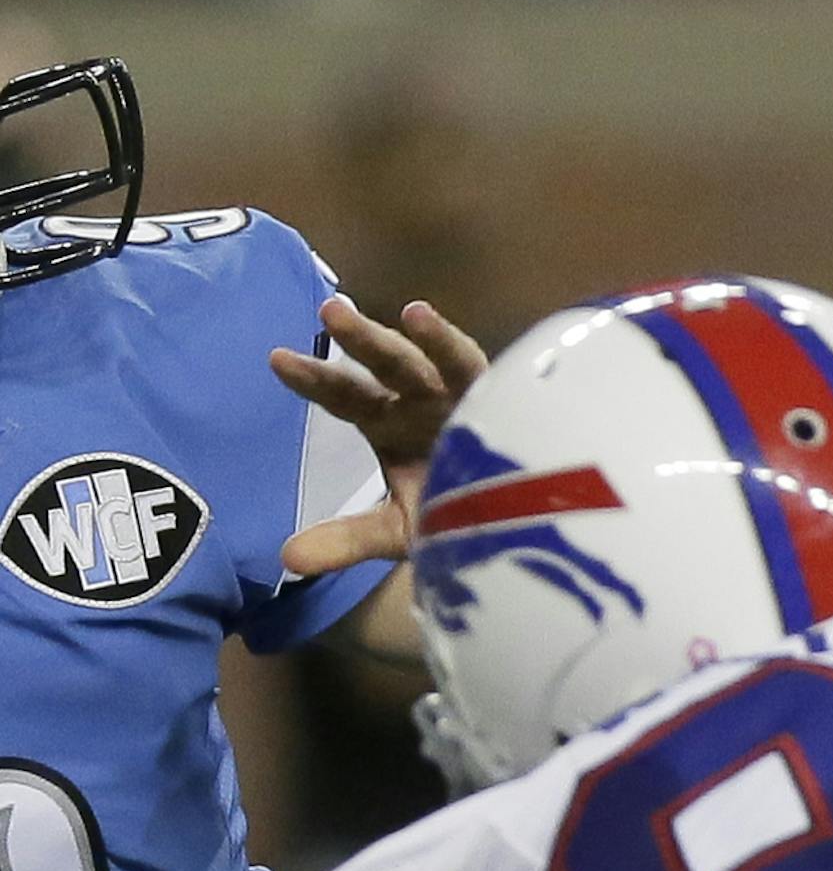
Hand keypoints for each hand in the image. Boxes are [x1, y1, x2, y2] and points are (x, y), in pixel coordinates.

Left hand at [270, 294, 488, 576]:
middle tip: (331, 310)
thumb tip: (287, 560)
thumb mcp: (396, 531)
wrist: (516, 532)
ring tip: (407, 310)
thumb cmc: (455, 519)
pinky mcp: (496, 399)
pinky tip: (429, 321)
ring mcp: (457, 395)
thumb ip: (346, 539)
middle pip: (385, 365)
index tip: (278, 359)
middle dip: (360, 338)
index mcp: (389, 423)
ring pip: (433, 360)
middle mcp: (418, 400)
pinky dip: (450, 345)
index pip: (345, 395)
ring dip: (419, 335)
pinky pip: (473, 368)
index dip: (314, 378)